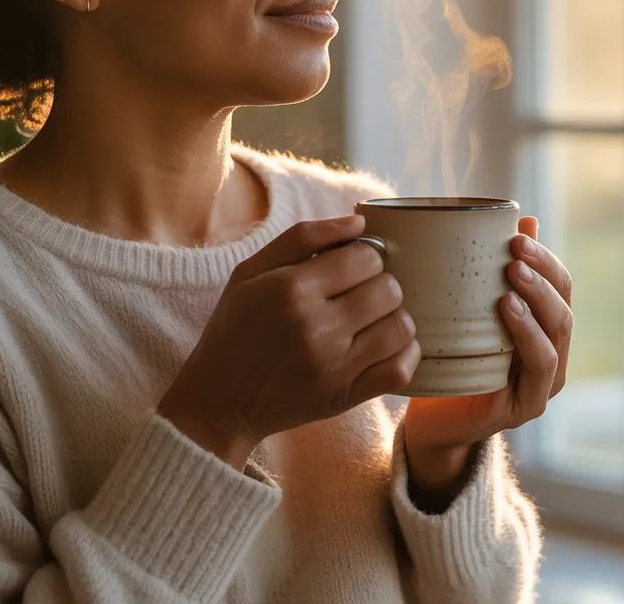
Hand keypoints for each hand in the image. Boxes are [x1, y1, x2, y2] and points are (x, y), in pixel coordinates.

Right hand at [158, 214, 421, 466]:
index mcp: (293, 289)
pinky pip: (400, 369)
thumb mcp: (251, 271)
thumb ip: (304, 237)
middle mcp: (317, 327)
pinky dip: (405, 353)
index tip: (350, 266)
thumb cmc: (235, 327)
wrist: (218, 401)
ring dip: (393, 316)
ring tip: (372, 318)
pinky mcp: (345, 397)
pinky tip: (386, 344)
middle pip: (388, 289)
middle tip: (359, 292)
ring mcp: (334, 366)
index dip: (364, 255)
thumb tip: (359, 221)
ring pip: (401, 326)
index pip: (366, 257)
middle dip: (379, 283)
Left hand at [404, 216, 571, 475]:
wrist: (428, 419)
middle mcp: (551, 354)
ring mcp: (542, 383)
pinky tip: (507, 311)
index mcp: (543, 327)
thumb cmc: (450, 356)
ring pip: (557, 334)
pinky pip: (538, 368)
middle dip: (542, 274)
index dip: (545, 258)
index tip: (518, 234)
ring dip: (537, 300)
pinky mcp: (525, 407)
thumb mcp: (470, 307)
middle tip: (514, 252)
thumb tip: (525, 218)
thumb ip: (495, 270)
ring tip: (512, 277)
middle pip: (563, 306)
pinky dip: (528, 336)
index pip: (560, 284)